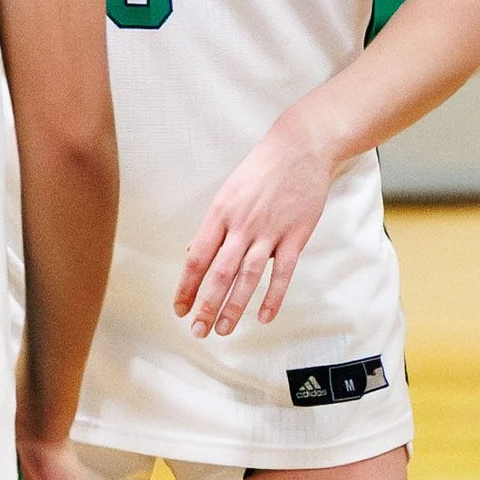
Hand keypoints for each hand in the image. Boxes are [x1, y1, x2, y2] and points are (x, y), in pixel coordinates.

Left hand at [176, 127, 337, 337]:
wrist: (299, 149)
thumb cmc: (260, 171)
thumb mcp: (227, 193)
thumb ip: (212, 227)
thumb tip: (190, 253)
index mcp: (219, 214)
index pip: (197, 258)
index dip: (186, 286)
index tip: (179, 309)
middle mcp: (241, 225)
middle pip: (219, 273)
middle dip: (206, 305)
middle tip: (197, 330)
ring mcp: (269, 232)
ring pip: (247, 276)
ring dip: (234, 306)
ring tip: (223, 329)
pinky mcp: (295, 236)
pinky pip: (282, 273)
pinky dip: (273, 296)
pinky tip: (263, 316)